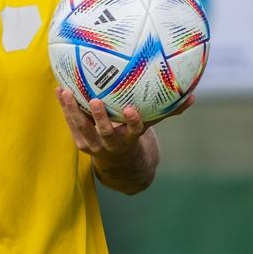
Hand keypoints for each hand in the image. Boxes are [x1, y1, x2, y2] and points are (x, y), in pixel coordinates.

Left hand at [56, 88, 193, 159]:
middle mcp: (112, 143)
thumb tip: (192, 96)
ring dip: (74, 111)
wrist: (119, 163)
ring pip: (83, 128)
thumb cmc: (135, 135)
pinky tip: (59, 90)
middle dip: (100, 118)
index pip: (134, 131)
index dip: (132, 122)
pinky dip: (65, 108)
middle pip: (105, 132)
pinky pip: (72, 124)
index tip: (131, 110)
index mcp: (130, 138)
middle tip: (95, 100)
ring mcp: (94, 145)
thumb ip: (168, 111)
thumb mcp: (151, 125)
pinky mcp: (81, 143)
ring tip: (66, 92)